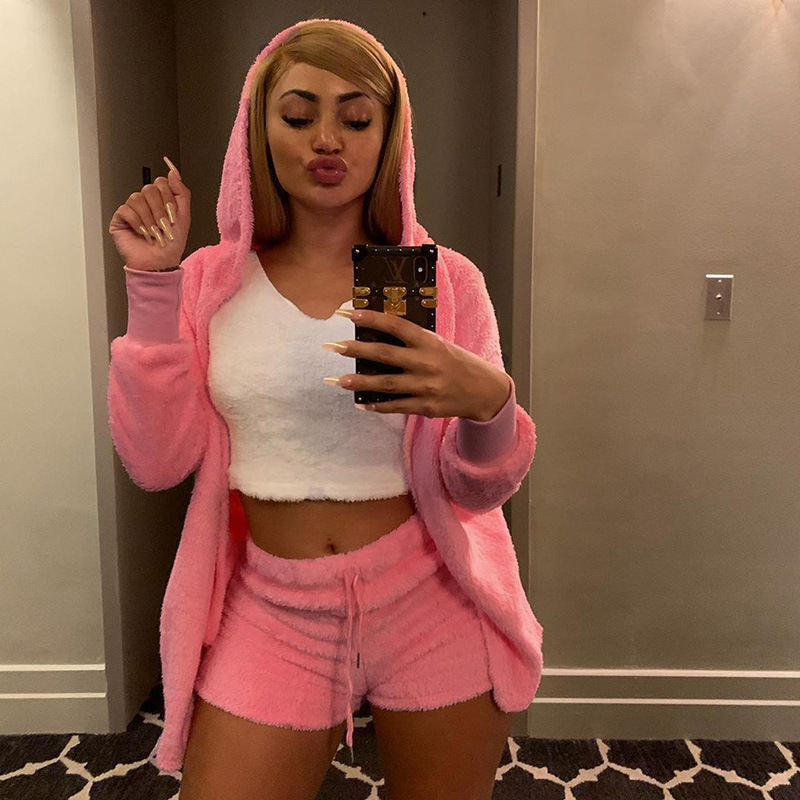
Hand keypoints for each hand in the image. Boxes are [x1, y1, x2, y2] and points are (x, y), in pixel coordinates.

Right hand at [108, 156, 190, 270]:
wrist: (160, 263)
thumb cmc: (172, 244)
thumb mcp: (184, 216)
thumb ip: (182, 192)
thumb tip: (173, 172)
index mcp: (161, 200)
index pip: (161, 182)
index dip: (168, 196)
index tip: (172, 213)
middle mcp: (146, 203)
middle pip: (149, 189)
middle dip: (159, 210)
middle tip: (163, 226)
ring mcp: (132, 209)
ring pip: (137, 198)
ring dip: (149, 218)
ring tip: (154, 233)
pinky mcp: (120, 219)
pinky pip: (125, 210)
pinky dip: (137, 222)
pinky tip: (142, 233)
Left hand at [322, 308, 512, 419]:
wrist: (484, 390)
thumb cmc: (457, 362)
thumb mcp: (439, 344)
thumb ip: (413, 340)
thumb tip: (378, 334)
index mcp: (428, 341)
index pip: (395, 325)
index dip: (370, 318)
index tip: (347, 313)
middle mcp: (425, 362)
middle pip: (384, 355)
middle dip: (354, 350)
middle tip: (331, 346)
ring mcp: (425, 386)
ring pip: (385, 384)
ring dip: (358, 382)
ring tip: (336, 380)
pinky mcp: (425, 407)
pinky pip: (395, 406)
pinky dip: (376, 406)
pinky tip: (360, 403)